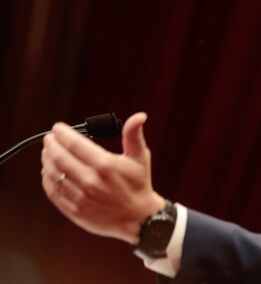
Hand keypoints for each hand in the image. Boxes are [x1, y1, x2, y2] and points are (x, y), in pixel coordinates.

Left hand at [41, 112, 165, 244]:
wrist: (138, 218)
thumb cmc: (139, 184)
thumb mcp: (140, 157)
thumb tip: (140, 116)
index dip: (62, 133)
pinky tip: (48, 172)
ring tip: (48, 153)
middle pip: (59, 157)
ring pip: (52, 174)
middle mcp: (91, 181)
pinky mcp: (74, 211)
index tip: (57, 128)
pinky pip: (53, 192)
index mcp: (105, 165)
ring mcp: (81, 197)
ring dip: (46, 160)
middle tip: (49, 139)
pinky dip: (46, 179)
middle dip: (51, 144)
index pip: (74, 143)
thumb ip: (133, 134)